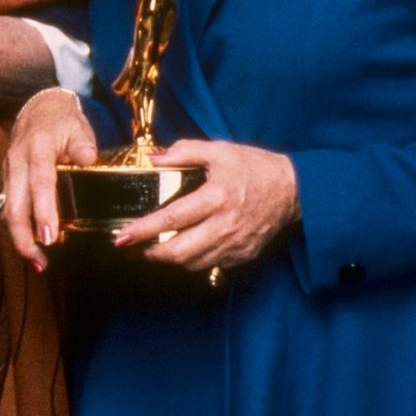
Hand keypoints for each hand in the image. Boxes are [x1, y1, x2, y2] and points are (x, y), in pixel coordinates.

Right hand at [0, 88, 97, 271]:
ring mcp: (9, 171)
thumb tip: (88, 160)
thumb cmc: (62, 120)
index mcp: (37, 148)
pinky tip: (30, 244)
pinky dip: (17, 229)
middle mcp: (17, 161)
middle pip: (14, 206)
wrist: (38, 107)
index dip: (43, 211)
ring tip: (37, 262)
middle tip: (41, 262)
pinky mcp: (8, 180)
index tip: (49, 237)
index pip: (39, 182)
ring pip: (7, 210)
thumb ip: (83, 144)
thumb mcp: (78, 126)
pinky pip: (8, 207)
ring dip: (19, 238)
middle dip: (24, 237)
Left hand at [115, 139, 300, 271]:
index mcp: (216, 198)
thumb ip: (184, 152)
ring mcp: (235, 245)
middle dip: (149, 253)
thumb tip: (154, 158)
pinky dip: (191, 261)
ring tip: (149, 250)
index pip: (171, 219)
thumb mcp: (219, 151)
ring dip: (167, 259)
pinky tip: (180, 250)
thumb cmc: (254, 168)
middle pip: (179, 251)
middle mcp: (224, 226)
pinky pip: (210, 264)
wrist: (294, 190)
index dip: (143, 230)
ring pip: (193, 263)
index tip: (121, 236)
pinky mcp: (243, 255)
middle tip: (129, 248)